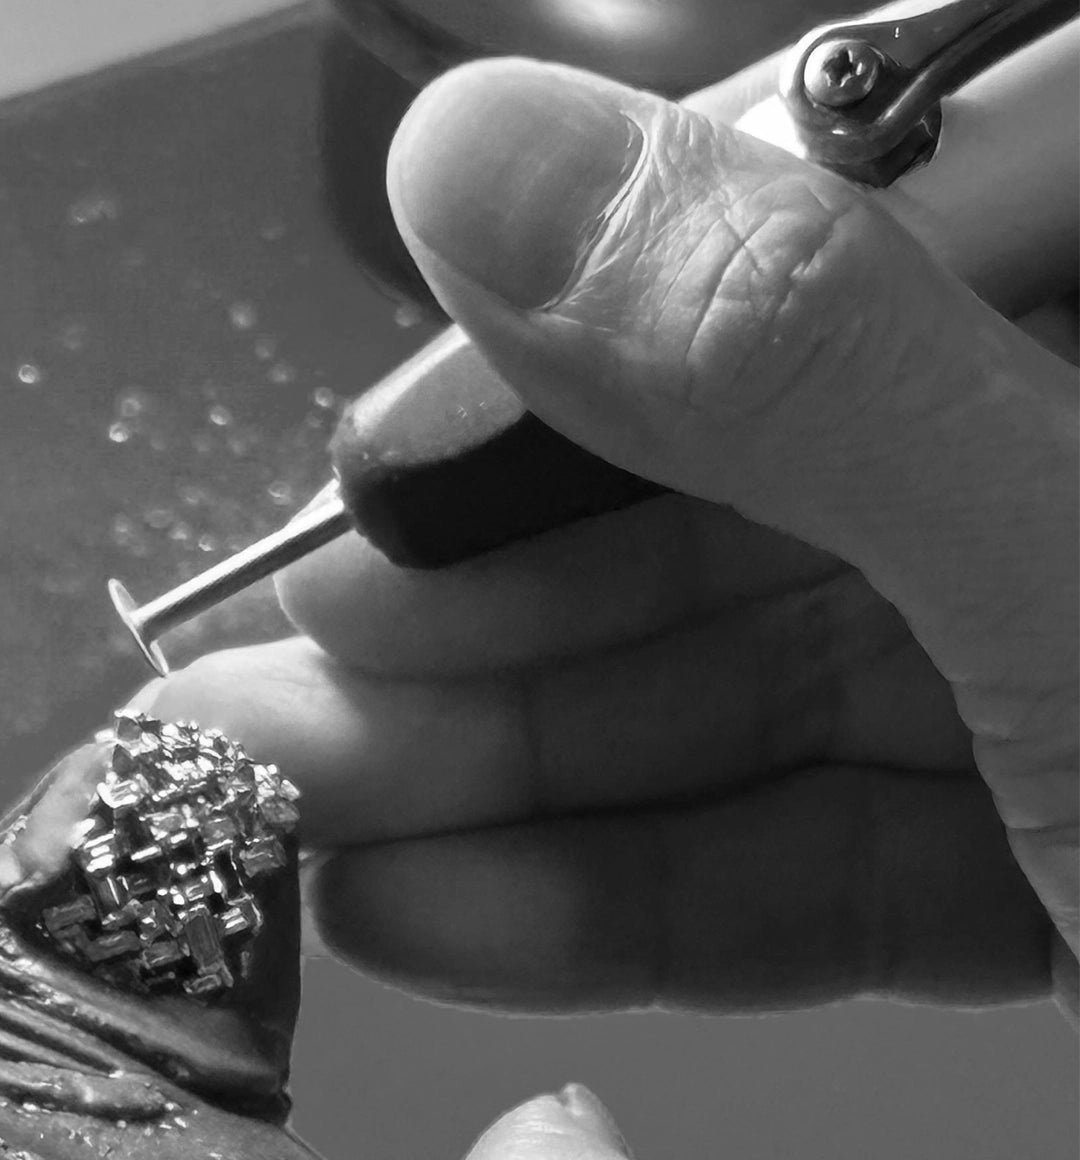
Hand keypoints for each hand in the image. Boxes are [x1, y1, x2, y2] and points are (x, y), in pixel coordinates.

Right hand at [144, 59, 1076, 1014]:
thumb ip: (794, 363)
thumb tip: (479, 158)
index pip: (794, 251)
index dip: (555, 380)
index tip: (369, 499)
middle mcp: (1069, 464)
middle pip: (728, 505)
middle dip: (469, 631)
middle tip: (247, 710)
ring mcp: (1069, 667)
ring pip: (738, 697)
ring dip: (493, 781)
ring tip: (281, 834)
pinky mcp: (1053, 867)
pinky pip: (815, 863)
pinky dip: (624, 904)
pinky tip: (428, 917)